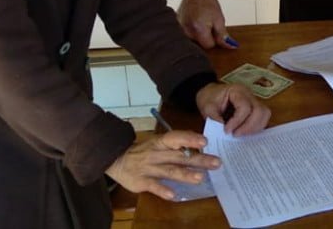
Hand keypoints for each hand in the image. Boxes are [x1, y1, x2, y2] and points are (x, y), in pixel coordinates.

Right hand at [104, 130, 219, 200]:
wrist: (116, 159)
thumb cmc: (143, 151)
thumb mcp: (158, 144)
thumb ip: (176, 146)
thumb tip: (199, 147)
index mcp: (160, 142)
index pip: (176, 138)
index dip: (190, 139)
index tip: (205, 142)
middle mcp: (156, 154)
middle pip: (179, 156)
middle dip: (198, 159)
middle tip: (216, 163)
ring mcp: (148, 168)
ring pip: (169, 170)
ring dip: (185, 174)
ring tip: (200, 178)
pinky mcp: (141, 181)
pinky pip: (152, 185)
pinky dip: (162, 190)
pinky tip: (173, 195)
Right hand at [177, 0, 234, 49]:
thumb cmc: (207, 2)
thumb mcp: (219, 20)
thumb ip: (223, 36)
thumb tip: (230, 46)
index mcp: (198, 29)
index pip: (209, 46)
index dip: (214, 38)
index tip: (214, 29)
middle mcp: (186, 30)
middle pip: (199, 44)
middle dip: (205, 37)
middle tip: (207, 23)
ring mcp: (180, 28)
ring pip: (193, 40)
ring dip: (198, 34)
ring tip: (201, 21)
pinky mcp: (176, 26)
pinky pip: (186, 34)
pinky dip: (191, 30)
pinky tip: (194, 21)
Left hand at [196, 82, 270, 135]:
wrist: (210, 93)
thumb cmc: (209, 98)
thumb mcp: (207, 108)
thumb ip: (215, 119)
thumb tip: (226, 132)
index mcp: (237, 91)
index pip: (245, 107)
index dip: (237, 122)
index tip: (226, 131)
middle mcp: (249, 94)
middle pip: (260, 111)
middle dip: (249, 126)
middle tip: (236, 135)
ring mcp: (254, 101)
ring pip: (265, 114)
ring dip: (255, 127)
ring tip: (240, 134)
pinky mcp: (254, 108)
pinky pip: (262, 118)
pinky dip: (256, 127)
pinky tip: (244, 132)